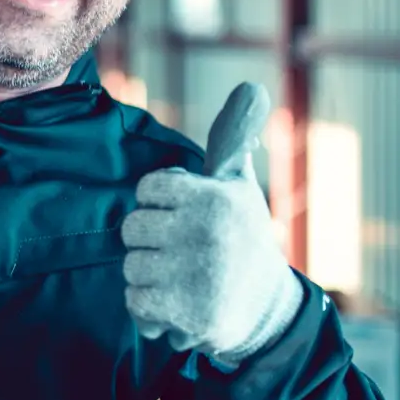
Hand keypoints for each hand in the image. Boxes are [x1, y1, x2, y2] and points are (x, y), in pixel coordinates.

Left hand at [120, 82, 304, 365]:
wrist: (268, 311)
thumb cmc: (244, 239)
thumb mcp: (239, 186)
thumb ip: (232, 138)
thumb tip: (252, 86)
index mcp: (215, 196)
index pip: (147, 190)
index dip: (157, 205)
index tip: (180, 217)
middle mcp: (206, 231)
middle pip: (132, 228)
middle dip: (148, 242)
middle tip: (178, 251)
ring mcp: (196, 274)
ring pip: (131, 267)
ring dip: (148, 277)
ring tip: (179, 278)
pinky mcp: (188, 313)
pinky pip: (135, 302)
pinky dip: (147, 308)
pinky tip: (175, 303)